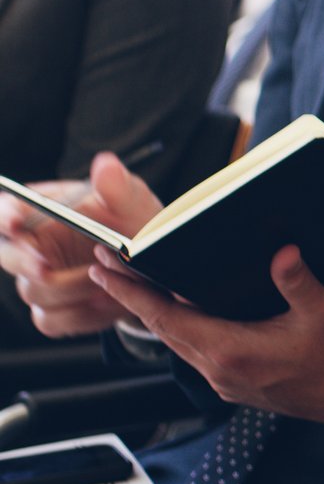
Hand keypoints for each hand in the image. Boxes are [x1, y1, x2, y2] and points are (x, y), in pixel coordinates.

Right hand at [0, 154, 162, 335]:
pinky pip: (53, 319)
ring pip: (36, 291)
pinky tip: (108, 299)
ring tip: (111, 276)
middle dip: (26, 262)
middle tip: (46, 266)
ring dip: (74, 288)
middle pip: (8, 257)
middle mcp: (31, 247)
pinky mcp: (52, 311)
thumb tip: (105, 164)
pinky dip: (83, 313)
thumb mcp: (132, 202)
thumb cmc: (133, 222)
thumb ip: (118, 186)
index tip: (15, 221)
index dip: (5, 216)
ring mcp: (37, 280)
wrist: (150, 263)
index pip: (6, 211)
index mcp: (40, 212)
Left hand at [89, 245, 323, 428]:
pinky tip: (186, 315)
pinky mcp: (240, 384)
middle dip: (133, 298)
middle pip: (163, 330)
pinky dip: (182, 330)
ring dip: (156, 315)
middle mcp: (222, 371)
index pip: (166, 318)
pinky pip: (197, 354)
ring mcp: (228, 381)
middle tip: (110, 267)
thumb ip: (298, 281)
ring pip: (179, 343)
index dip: (132, 292)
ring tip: (139, 288)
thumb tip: (282, 252)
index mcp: (233, 352)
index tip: (106, 269)